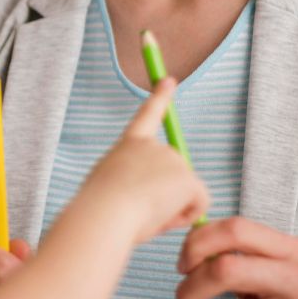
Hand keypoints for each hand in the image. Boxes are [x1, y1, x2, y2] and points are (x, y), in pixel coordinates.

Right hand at [85, 77, 209, 243]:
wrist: (105, 213)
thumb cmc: (99, 209)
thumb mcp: (110, 185)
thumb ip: (132, 181)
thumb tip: (153, 199)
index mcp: (129, 145)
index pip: (148, 115)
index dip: (160, 97)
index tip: (169, 79)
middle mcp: (154, 146)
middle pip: (173, 175)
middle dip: (165, 197)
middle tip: (139, 211)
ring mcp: (173, 159)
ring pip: (183, 195)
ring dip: (169, 210)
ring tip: (143, 215)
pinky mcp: (189, 179)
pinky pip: (198, 206)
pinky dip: (183, 217)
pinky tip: (163, 219)